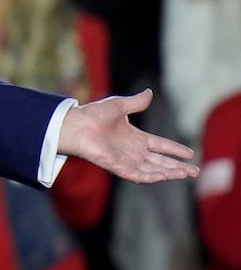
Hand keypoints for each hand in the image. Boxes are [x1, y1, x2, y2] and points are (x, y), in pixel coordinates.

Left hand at [58, 88, 198, 183]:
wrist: (76, 124)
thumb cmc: (93, 114)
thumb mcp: (119, 105)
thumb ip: (136, 102)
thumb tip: (149, 92)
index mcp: (134, 138)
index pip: (159, 146)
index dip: (174, 149)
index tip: (190, 153)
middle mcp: (132, 151)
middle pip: (160, 162)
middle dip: (178, 167)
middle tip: (195, 172)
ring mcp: (125, 160)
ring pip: (152, 170)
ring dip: (169, 173)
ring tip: (186, 174)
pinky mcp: (117, 167)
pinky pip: (137, 175)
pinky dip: (151, 177)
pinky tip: (164, 176)